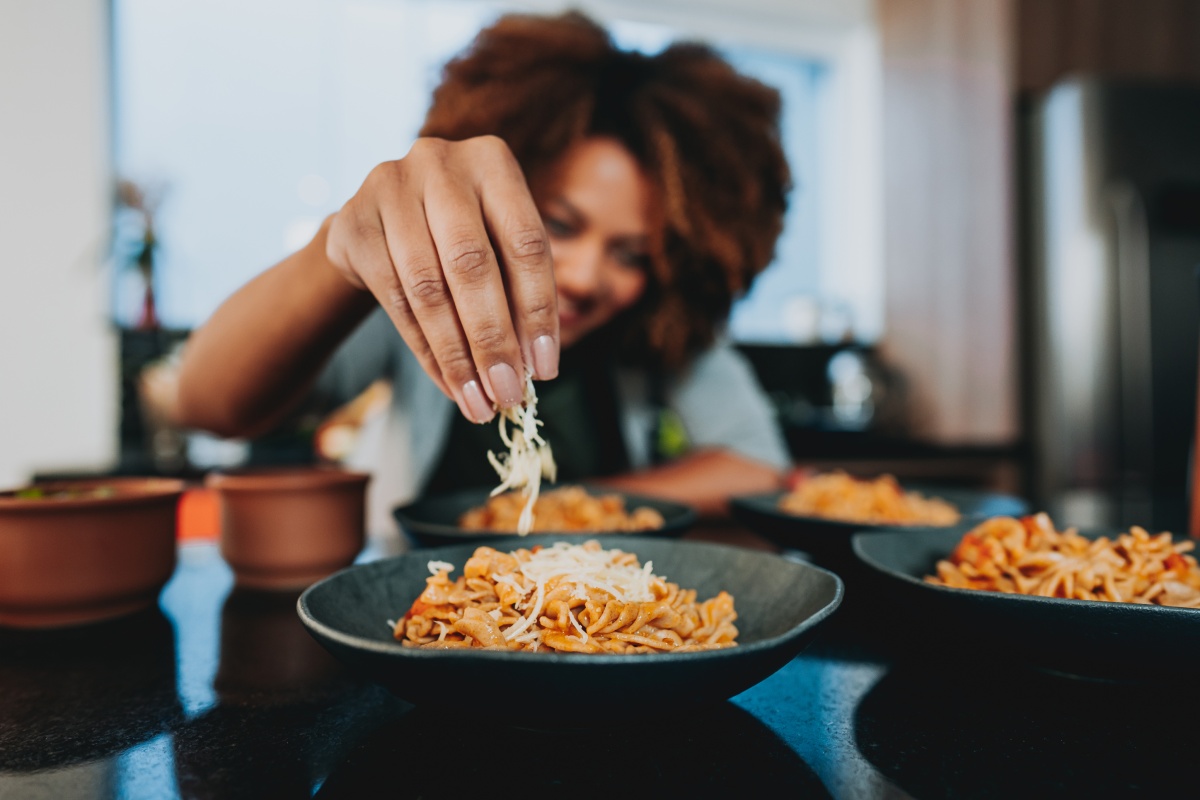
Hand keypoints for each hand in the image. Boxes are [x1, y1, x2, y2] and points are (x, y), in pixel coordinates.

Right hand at [325, 136, 559, 422]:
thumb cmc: (461, 236)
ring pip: (428, 289)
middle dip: (493, 341)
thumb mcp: (499, 247)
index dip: (538, 311)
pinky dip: (425, 350)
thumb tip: (534, 368)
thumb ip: (519, 292)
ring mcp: (388, 187)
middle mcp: (439, 162)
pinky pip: (394, 300)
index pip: (525, 243)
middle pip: (471, 265)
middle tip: (509, 394)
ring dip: (457, 356)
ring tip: (479, 402)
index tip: (546, 370)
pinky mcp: (352, 222)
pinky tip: (448, 383)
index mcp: (492, 161)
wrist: (383, 220)